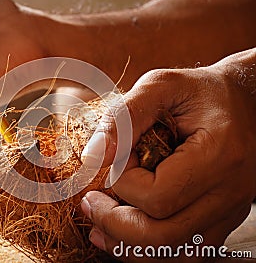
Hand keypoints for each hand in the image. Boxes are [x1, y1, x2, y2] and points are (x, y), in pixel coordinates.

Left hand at [80, 48, 255, 261]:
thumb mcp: (161, 86)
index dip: (123, 183)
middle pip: (163, 235)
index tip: (116, 161)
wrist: (243, 103)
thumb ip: (125, 117)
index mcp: (218, 155)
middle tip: (90, 204)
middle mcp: (229, 192)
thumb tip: (92, 156)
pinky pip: (185, 251)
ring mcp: (228, 210)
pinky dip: (150, 249)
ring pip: (174, 253)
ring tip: (99, 227)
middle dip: (115, 224)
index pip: (158, 195)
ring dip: (128, 245)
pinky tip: (126, 235)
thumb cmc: (200, 92)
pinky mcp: (222, 219)